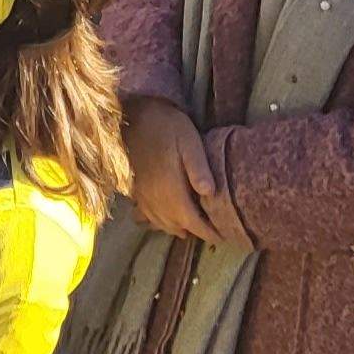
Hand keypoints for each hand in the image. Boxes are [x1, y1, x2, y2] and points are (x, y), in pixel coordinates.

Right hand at [121, 95, 227, 242]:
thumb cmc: (165, 126)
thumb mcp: (189, 141)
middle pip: (178, 227)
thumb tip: (210, 193)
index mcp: (172, 192)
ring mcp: (142, 198)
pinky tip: (165, 216)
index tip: (223, 237)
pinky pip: (146, 217)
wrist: (129, 116)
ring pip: (161, 224)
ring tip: (193, 227)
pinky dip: (158, 221)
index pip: (193, 223)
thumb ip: (199, 168)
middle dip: (196, 233)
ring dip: (178, 228)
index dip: (209, 233)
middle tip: (213, 231)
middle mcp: (155, 201)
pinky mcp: (134, 191)